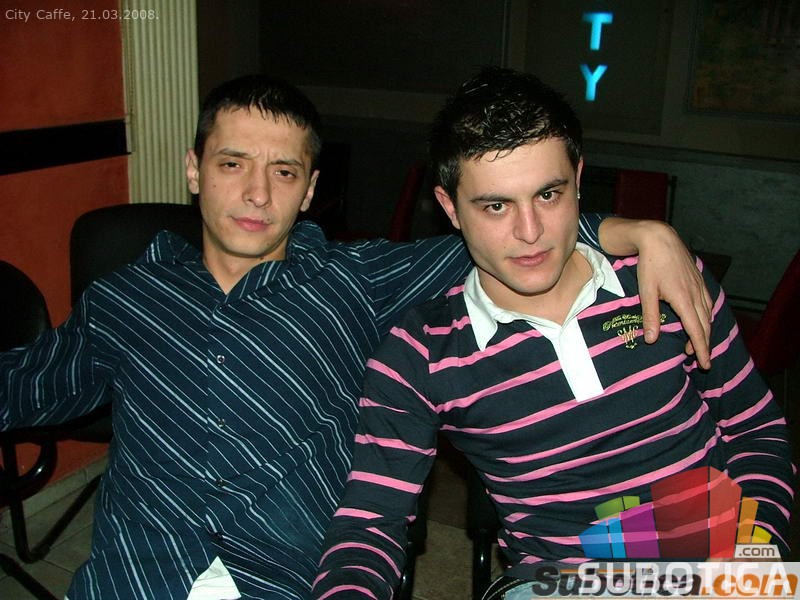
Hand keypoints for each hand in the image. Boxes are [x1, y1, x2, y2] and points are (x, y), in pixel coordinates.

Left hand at [598, 218, 712, 368]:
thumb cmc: (650, 264)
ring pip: (708, 315)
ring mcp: (700, 286)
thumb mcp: (646, 291)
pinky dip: (706, 316)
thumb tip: (652, 340)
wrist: (659, 238)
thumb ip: (650, 316)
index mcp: (683, 299)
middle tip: (700, 361)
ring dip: (704, 331)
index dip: (701, 349)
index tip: (705, 364)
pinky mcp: (699, 280)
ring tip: (696, 344)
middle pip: (705, 325)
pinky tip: (701, 320)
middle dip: (704, 344)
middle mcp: (696, 294)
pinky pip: (708, 303)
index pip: (696, 330)